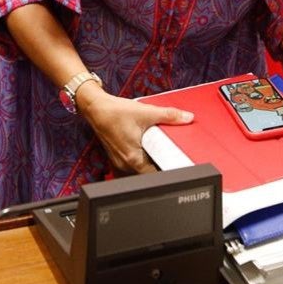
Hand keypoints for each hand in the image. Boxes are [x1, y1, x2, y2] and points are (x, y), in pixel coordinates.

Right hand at [78, 85, 193, 174]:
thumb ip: (169, 115)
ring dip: (149, 162)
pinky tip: (144, 148)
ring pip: (139, 170)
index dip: (167, 171)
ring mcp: (119, 163)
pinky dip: (140, 159)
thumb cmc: (114, 112)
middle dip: (159, 165)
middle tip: (169, 155)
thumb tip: (187, 118)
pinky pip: (131, 165)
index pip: (155, 175)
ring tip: (156, 150)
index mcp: (133, 158)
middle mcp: (125, 164)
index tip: (177, 165)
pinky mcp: (117, 158)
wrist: (96, 108)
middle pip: (148, 173)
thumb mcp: (146, 112)